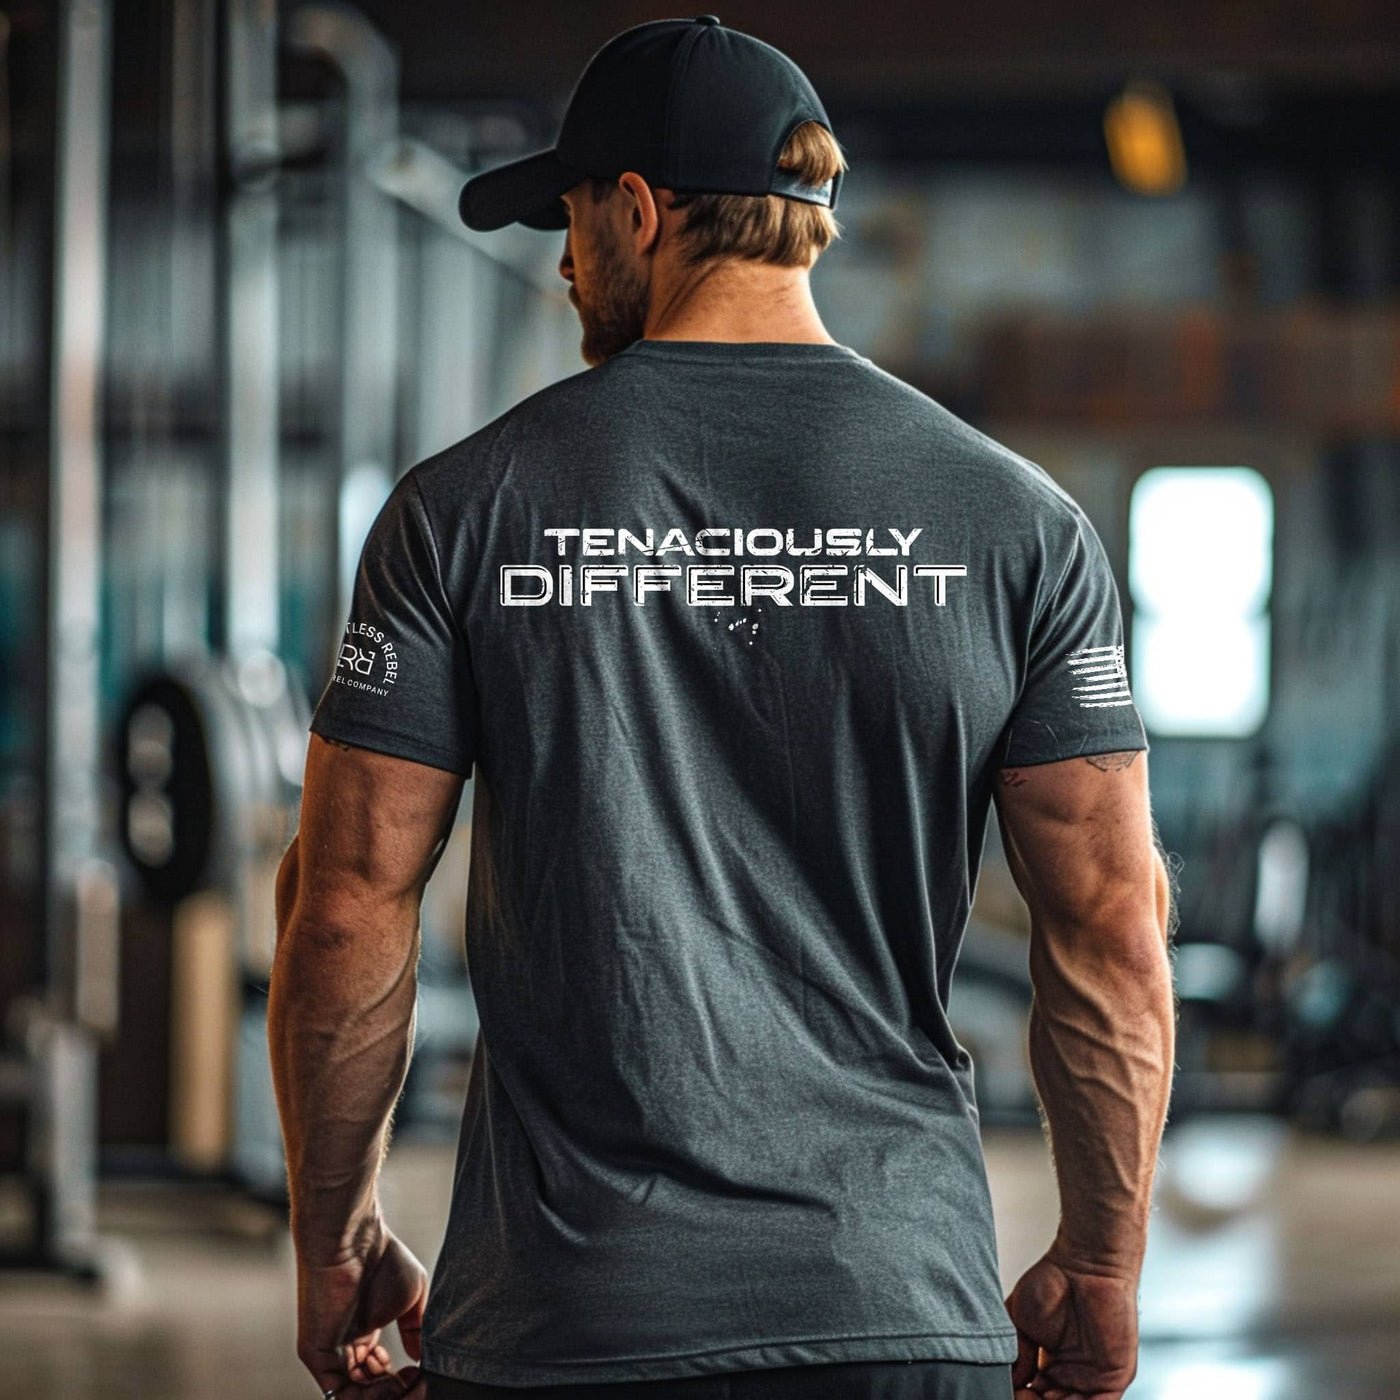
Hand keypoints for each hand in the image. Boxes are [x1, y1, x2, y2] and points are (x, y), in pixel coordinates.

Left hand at [295, 1217, 428, 1397]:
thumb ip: (416, 1331)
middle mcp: (346, 1346)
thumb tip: (420, 1359)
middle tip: (412, 1378)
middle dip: (393, 1390)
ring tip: (400, 1376)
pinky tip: (386, 1376)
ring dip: (381, 1393)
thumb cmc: (383, 1259)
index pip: (379, 1373)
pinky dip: (364, 1394)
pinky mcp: (316, 1354)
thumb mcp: (411, 1299)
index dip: (401, 1381)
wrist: (354, 1240)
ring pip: (353, 1394)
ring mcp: (329, 1352)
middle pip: (367, 1389)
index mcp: (365, 1332)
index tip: (420, 1372)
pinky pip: (337, 1391)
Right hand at [1003, 1247, 1139, 1398]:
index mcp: (1050, 1365)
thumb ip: (1017, 1355)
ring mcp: (1093, 1379)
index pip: (1035, 1395)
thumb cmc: (1053, 1281)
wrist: (1085, 1264)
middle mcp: (1072, 1375)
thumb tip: (1011, 1383)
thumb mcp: (1020, 1320)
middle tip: (1021, 1394)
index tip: (1009, 1390)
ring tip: (1035, 1396)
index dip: (1021, 1396)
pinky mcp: (1115, 1378)